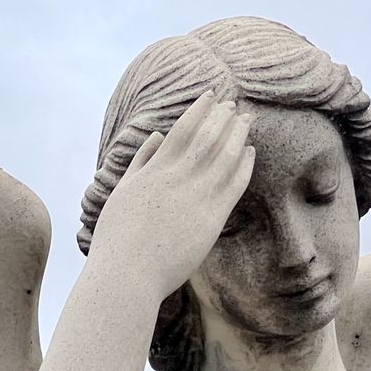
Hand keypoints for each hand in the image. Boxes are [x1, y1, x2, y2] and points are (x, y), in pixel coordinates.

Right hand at [88, 91, 255, 298]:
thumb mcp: (123, 192)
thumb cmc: (119, 238)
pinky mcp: (212, 218)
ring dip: (237, 134)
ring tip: (246, 120)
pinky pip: (235, 183)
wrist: (128, 274)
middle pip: (207, 136)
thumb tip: (157, 136)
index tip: (211, 97)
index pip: (182, 128)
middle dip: (222, 117)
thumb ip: (141, 162)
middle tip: (234, 105)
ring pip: (225, 155)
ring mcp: (197, 197)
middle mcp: (177, 178)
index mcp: (154, 170)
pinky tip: (250, 151)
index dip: (199, 109)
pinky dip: (245, 163)